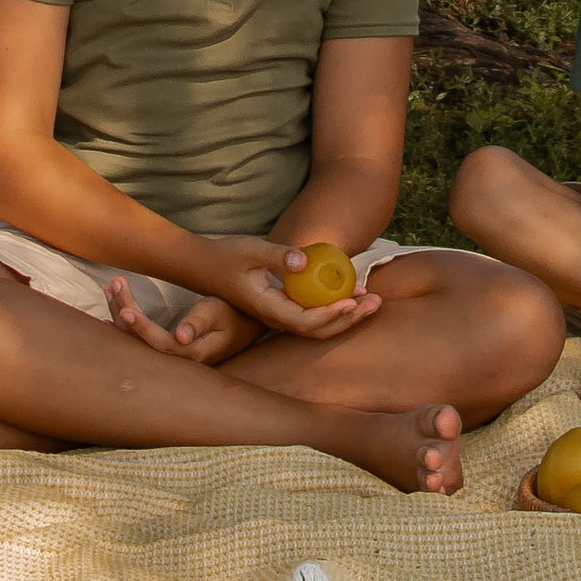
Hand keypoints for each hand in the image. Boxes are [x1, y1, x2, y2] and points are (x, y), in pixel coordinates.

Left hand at [102, 275, 261, 364]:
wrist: (249, 320)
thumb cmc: (235, 312)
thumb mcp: (219, 312)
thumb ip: (199, 323)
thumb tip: (181, 337)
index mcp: (192, 353)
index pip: (159, 344)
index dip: (141, 328)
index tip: (125, 309)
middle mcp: (179, 358)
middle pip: (143, 342)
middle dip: (124, 311)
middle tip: (113, 283)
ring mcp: (174, 352)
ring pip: (140, 338)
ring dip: (122, 311)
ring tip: (110, 286)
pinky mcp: (172, 344)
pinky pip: (145, 334)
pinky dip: (130, 319)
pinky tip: (116, 309)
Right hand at [199, 232, 382, 340]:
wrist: (203, 266)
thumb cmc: (226, 255)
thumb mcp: (251, 249)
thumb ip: (278, 256)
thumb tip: (305, 260)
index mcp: (267, 309)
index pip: (304, 321)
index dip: (331, 315)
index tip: (353, 301)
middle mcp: (275, 318)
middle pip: (317, 331)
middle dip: (349, 320)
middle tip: (376, 303)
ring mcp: (278, 315)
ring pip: (316, 326)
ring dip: (346, 317)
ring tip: (372, 301)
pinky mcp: (281, 307)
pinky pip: (311, 315)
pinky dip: (333, 308)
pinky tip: (350, 293)